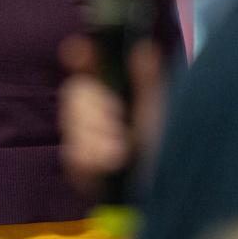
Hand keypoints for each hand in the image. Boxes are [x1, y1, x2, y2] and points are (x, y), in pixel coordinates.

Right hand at [58, 35, 163, 192]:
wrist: (164, 193)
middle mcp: (95, 110)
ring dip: (99, 134)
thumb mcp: (161, 111)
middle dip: (96, 105)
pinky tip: (112, 163)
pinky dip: (94, 155)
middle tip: (119, 120)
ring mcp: (83, 136)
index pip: (87, 65)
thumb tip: (143, 45)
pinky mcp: (77, 163)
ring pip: (71, 120)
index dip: (80, 56)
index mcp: (115, 92)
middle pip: (75, 91)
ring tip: (122, 150)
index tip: (78, 52)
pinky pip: (73, 149)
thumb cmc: (166, 149)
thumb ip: (149, 79)